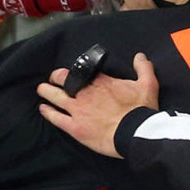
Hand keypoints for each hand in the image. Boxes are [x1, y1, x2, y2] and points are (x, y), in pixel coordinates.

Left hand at [37, 52, 158, 157]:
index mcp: (100, 82)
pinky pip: (56, 118)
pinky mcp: (74, 127)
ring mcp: (77, 110)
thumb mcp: (148, 85)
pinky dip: (48, 112)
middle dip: (56, 78)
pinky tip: (42, 109)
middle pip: (63, 80)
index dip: (74, 71)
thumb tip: (140, 56)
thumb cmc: (140, 109)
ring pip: (55, 97)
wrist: (134, 133)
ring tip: (41, 89)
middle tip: (53, 78)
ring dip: (46, 91)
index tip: (72, 72)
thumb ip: (143, 68)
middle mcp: (85, 93)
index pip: (81, 71)